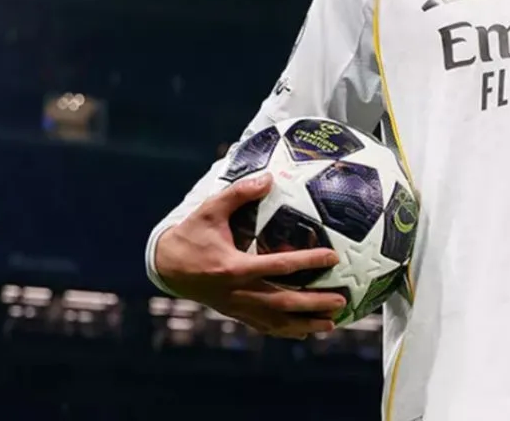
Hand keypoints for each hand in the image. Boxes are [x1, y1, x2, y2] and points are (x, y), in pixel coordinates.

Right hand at [154, 173, 347, 338]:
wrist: (167, 266)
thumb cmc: (192, 235)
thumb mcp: (209, 210)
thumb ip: (238, 194)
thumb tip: (268, 178)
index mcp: (235, 267)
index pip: (279, 266)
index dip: (308, 261)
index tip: (333, 257)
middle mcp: (238, 292)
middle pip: (282, 302)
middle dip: (313, 303)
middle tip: (341, 299)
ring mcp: (237, 306)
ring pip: (276, 320)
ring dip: (305, 323)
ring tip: (332, 323)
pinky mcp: (235, 313)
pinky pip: (263, 326)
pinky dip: (286, 331)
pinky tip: (306, 332)